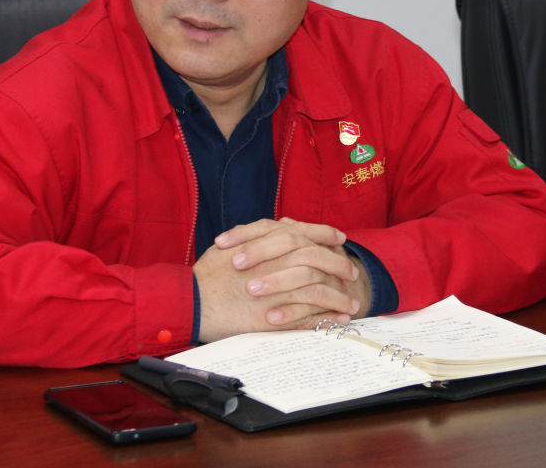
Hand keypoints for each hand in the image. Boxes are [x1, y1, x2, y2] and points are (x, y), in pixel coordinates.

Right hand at [193, 217, 371, 341]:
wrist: (192, 302)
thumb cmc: (208, 274)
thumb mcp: (231, 243)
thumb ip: (257, 234)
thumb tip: (279, 227)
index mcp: (265, 243)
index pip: (303, 233)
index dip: (324, 234)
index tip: (339, 237)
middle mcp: (274, 263)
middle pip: (316, 259)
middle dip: (337, 264)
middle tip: (351, 270)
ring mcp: (276, 291)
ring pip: (317, 289)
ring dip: (338, 295)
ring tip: (352, 302)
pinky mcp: (274, 317)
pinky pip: (308, 317)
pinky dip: (326, 318)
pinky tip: (338, 319)